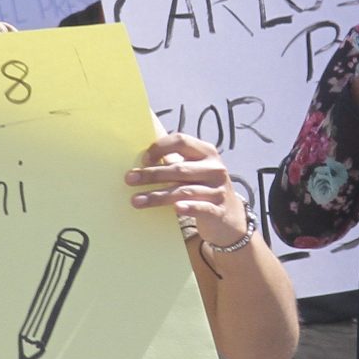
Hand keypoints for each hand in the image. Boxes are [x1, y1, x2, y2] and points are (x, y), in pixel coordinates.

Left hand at [128, 133, 251, 248]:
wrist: (229, 218)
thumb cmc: (202, 189)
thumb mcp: (195, 171)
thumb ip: (175, 162)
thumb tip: (140, 158)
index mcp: (207, 152)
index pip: (181, 141)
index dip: (160, 147)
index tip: (143, 160)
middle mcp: (215, 168)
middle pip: (179, 168)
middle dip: (151, 174)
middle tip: (129, 179)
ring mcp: (218, 190)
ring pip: (184, 191)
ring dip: (157, 196)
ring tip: (136, 200)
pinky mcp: (218, 210)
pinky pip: (201, 207)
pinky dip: (189, 207)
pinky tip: (176, 209)